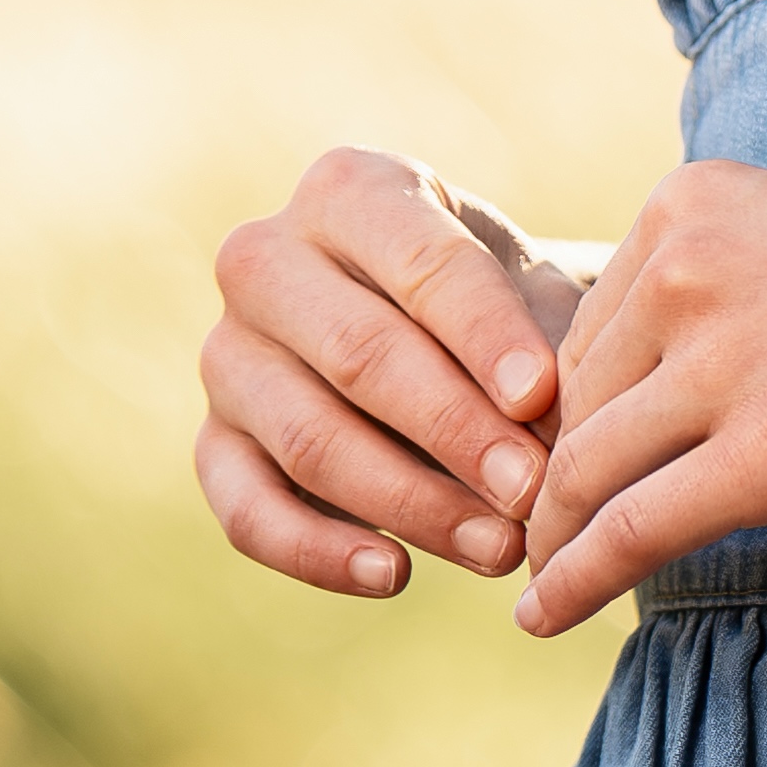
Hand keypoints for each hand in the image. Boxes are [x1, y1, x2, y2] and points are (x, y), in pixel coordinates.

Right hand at [199, 152, 589, 604]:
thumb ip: (546, 354)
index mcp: (350, 191)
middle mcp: (265, 260)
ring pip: (311, 439)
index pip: (420, 264)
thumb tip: (554, 441)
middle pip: (360, 354)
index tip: (544, 398)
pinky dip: (319, 552)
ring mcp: (226, 355)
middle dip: (455, 430)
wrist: (442, 350)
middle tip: (532, 491)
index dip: (484, 335)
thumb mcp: (532, 300)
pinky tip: (394, 576)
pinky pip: (249, 510)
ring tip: (501, 548)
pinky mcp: (212, 443)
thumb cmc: (498, 313)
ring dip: (413, 504)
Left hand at [512, 166, 766, 634]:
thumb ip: (739, 286)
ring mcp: (726, 354)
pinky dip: (576, 579)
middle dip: (544, 481)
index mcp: (693, 204)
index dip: (561, 414)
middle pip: (571, 400)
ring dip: (549, 539)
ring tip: (536, 585)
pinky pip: (634, 527)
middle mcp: (688, 263)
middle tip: (532, 541)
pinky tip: (546, 616)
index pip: (583, 328)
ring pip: (586, 468)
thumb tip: (685, 375)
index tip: (561, 470)